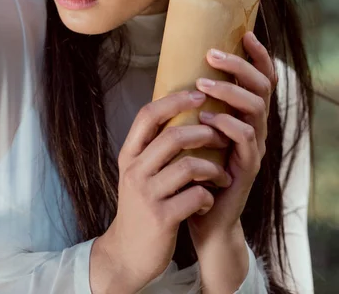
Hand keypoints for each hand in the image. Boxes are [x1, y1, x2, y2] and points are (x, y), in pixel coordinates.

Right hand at [96, 89, 231, 292]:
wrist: (127, 253)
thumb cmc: (140, 206)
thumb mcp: (137, 173)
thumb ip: (152, 148)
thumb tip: (179, 112)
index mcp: (129, 154)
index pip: (148, 115)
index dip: (175, 100)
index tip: (198, 94)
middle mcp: (135, 170)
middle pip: (173, 136)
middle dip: (204, 133)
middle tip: (222, 137)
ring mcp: (147, 195)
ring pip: (189, 166)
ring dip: (213, 169)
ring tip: (221, 175)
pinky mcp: (162, 218)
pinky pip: (196, 196)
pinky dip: (208, 196)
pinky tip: (207, 201)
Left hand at [187, 31, 276, 257]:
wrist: (200, 213)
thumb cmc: (195, 166)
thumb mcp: (196, 129)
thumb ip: (197, 103)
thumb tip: (177, 68)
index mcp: (246, 114)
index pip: (261, 79)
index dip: (258, 56)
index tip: (245, 34)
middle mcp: (256, 126)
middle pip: (262, 87)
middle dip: (240, 66)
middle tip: (213, 55)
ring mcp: (254, 146)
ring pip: (256, 108)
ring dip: (230, 91)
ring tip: (203, 83)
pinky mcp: (247, 167)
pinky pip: (246, 138)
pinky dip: (227, 124)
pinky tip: (207, 117)